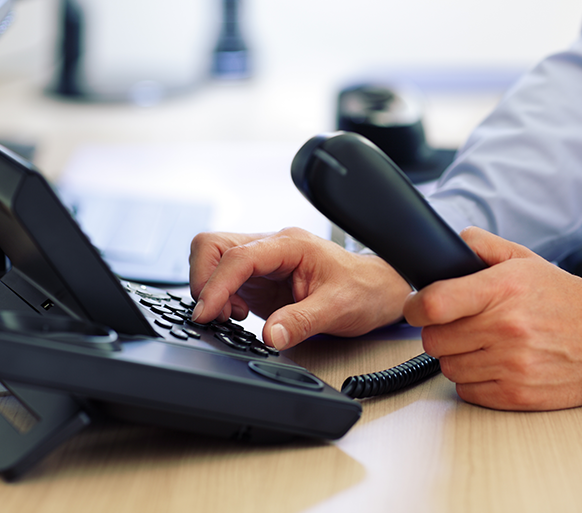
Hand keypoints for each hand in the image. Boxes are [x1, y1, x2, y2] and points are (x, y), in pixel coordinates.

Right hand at [189, 227, 411, 349]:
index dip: (216, 285)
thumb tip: (269, 335)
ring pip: (214, 260)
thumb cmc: (363, 290)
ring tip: (233, 316)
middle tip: (215, 315)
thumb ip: (301, 321)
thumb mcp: (337, 309)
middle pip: (213, 246)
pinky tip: (240, 316)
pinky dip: (220, 299)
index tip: (207, 313)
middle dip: (204, 280)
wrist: (377, 291)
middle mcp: (272, 248)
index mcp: (290, 245)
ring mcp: (263, 263)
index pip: (237, 255)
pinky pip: (225, 281)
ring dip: (211, 291)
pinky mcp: (260, 280)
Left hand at [403, 227, 581, 410]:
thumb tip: (452, 242)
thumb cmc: (562, 300)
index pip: (434, 303)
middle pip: (433, 340)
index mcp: (502, 289)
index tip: (416, 309)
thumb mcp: (526, 261)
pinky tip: (494, 365)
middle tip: (459, 326)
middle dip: (439, 332)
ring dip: (458, 357)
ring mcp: (511, 364)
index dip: (415, 308)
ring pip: (448, 367)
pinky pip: (467, 391)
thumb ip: (484, 246)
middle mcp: (505, 328)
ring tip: (482, 345)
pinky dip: (474, 381)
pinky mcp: (516, 395)